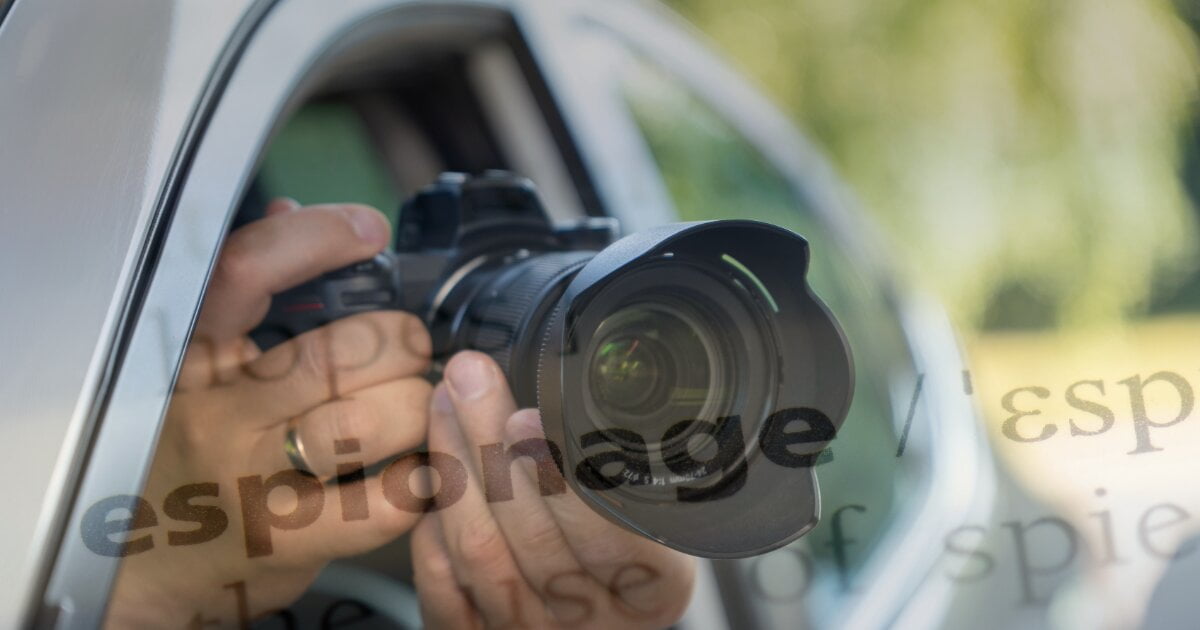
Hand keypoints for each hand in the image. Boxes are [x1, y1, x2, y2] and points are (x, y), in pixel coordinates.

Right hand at [107, 199, 432, 625]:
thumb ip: (245, 292)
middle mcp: (219, 414)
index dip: (317, 239)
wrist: (142, 566)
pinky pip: (388, 500)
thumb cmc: (183, 452)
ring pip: (372, 420)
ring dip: (418, 405)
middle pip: (342, 350)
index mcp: (194, 358)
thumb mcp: (195, 367)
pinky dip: (422, 476)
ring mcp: (252, 481)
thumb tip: (289, 215)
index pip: (247, 272)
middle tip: (410, 351)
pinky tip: (417, 466)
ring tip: (418, 406)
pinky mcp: (292, 540)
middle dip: (402, 341)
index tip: (366, 231)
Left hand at [411, 351, 695, 629]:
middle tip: (471, 382)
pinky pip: (443, 587)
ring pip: (483, 554)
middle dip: (493, 446)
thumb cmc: (631, 535)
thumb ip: (624, 463)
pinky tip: (433, 476)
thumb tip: (568, 391)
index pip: (612, 538)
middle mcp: (597, 622)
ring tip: (446, 404)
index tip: (530, 416)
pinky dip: (432, 527)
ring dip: (457, 467)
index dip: (564, 478)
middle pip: (535, 537)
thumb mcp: (655, 498)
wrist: (596, 607)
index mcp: (657, 588)